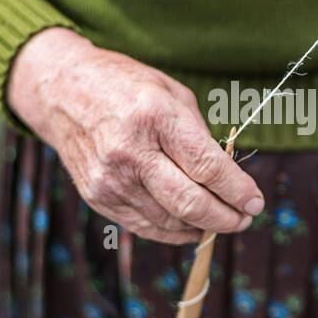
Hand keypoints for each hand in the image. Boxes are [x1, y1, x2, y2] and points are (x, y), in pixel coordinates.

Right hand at [7, 28, 264, 244]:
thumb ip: (200, 136)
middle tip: (245, 219)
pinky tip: (192, 227)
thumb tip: (229, 178)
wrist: (61, 92)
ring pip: (170, 221)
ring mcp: (110, 179)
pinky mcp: (98, 197)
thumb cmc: (125, 86)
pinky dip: (175, 231)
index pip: (206, 166)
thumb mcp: (171, 93)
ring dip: (203, 227)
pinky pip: (146, 226)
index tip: (256, 202)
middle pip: (190, 202)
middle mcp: (129, 151)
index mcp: (153, 116)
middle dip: (226, 218)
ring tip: (222, 221)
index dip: (237, 190)